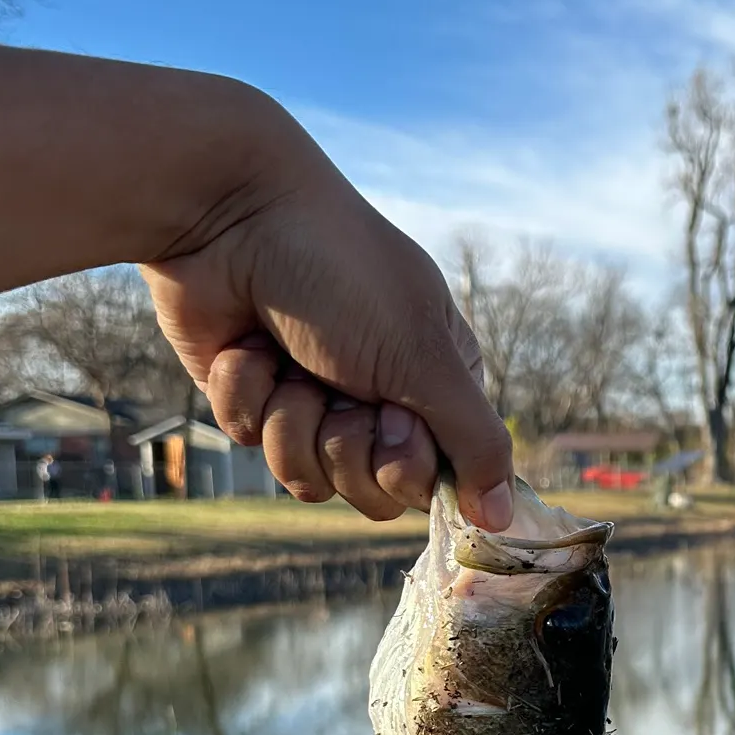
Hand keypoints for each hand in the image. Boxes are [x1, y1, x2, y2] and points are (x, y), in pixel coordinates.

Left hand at [140, 126, 513, 528]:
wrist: (231, 215)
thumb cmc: (342, 272)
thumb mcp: (425, 359)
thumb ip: (475, 443)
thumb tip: (503, 519)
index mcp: (437, 381)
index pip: (436, 477)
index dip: (407, 461)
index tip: (394, 415)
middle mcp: (381, 396)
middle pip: (373, 490)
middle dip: (345, 445)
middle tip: (338, 387)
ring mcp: (315, 399)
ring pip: (308, 478)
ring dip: (291, 419)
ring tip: (288, 361)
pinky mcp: (254, 398)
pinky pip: (253, 443)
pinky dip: (247, 395)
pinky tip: (248, 347)